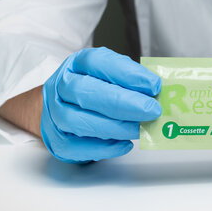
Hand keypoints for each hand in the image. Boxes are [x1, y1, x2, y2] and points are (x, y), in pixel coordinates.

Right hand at [41, 47, 160, 162]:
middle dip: (123, 102)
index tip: (153, 85)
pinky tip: (125, 144)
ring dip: (114, 126)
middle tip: (152, 110)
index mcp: (77, 64)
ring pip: (77, 120)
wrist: (59, 107)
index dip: (127, 73)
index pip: (97, 62)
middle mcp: (61, 86)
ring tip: (140, 128)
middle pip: (85, 92)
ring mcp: (54, 113)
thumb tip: (157, 92)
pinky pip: (75, 147)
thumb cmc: (92, 90)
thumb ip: (131, 81)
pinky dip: (103, 147)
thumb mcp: (110, 76)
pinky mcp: (56, 140)